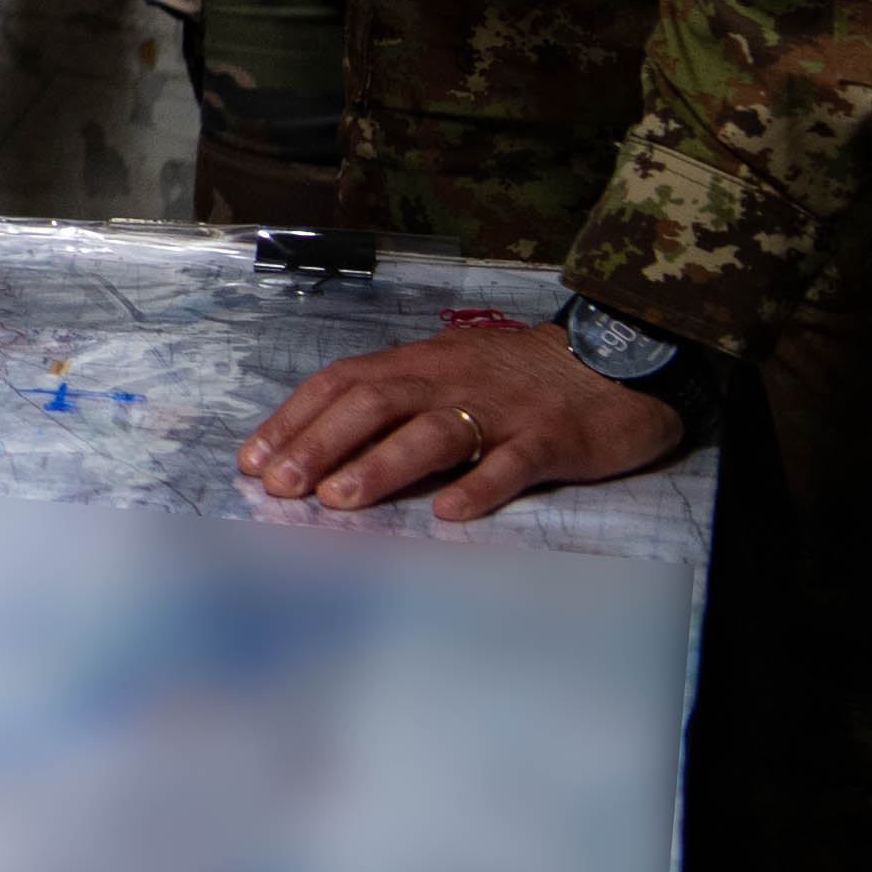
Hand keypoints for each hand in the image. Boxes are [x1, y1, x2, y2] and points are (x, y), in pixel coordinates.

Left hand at [235, 313, 691, 522]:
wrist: (618, 359)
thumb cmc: (520, 376)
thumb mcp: (450, 372)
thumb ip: (397, 401)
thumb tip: (325, 444)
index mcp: (420, 363)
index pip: (343, 382)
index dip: (295, 420)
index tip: (253, 460)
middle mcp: (452, 380)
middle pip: (374, 403)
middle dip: (319, 443)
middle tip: (280, 485)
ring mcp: (503, 409)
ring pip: (434, 432)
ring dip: (381, 465)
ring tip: (339, 499)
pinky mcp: (553, 440)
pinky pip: (513, 462)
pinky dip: (480, 485)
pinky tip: (450, 511)